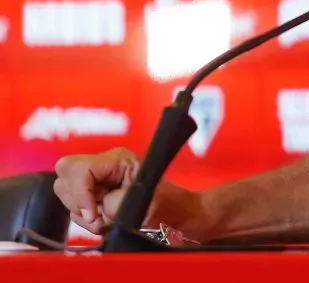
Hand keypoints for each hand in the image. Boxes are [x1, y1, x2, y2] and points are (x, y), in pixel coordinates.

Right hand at [53, 147, 197, 235]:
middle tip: (96, 215)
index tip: (93, 214)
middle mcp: (103, 164)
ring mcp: (96, 178)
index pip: (78, 168)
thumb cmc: (164, 202)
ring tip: (105, 219)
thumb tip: (93, 211)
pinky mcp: (92, 192)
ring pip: (65, 191)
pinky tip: (103, 220)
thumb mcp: (141, 202)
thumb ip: (113, 204)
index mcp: (117, 159)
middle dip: (76, 200)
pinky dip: (84, 218)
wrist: (173, 211)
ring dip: (81, 212)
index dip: (80, 193)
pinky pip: (73, 205)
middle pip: (65, 174)